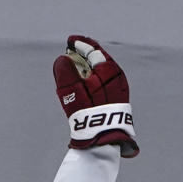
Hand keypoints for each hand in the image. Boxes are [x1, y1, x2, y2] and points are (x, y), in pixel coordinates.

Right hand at [53, 35, 138, 157]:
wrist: (104, 140)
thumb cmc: (87, 114)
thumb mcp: (71, 91)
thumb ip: (65, 72)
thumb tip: (62, 59)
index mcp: (108, 69)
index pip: (92, 50)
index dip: (80, 44)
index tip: (70, 41)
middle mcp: (118, 77)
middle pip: (100, 60)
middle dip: (86, 55)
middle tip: (74, 51)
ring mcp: (120, 90)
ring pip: (104, 72)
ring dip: (91, 68)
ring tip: (80, 68)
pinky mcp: (119, 102)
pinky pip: (107, 84)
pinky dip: (96, 80)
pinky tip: (88, 85)